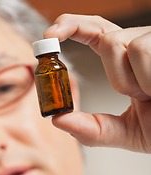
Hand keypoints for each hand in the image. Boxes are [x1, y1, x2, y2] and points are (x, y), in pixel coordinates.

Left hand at [44, 14, 150, 152]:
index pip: (95, 32)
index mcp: (126, 60)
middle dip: (117, 74)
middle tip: (140, 95)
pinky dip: (148, 78)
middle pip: (108, 39)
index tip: (48, 37)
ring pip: (127, 46)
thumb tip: (57, 120)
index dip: (71, 26)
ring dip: (136, 80)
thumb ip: (91, 130)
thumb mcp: (123, 133)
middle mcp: (141, 44)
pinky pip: (142, 50)